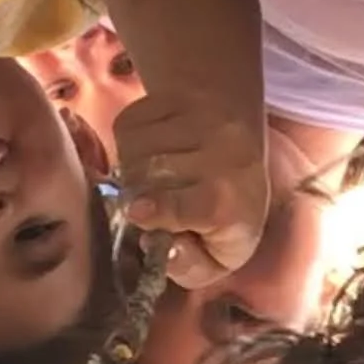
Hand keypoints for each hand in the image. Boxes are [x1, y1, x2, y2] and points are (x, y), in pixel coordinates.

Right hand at [112, 92, 268, 288]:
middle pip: (151, 177)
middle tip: (148, 205)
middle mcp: (224, 154)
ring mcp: (202, 118)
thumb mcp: (219, 257)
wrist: (237, 144)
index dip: (162, 209)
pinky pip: (128, 125)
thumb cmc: (226, 213)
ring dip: (130, 170)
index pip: (195, 204)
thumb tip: (166, 251)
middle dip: (138, 195)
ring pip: (135, 150)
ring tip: (151, 180)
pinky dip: (127, 146)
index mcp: (235, 202)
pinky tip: (149, 153)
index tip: (137, 212)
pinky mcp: (176, 96)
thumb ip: (192, 267)